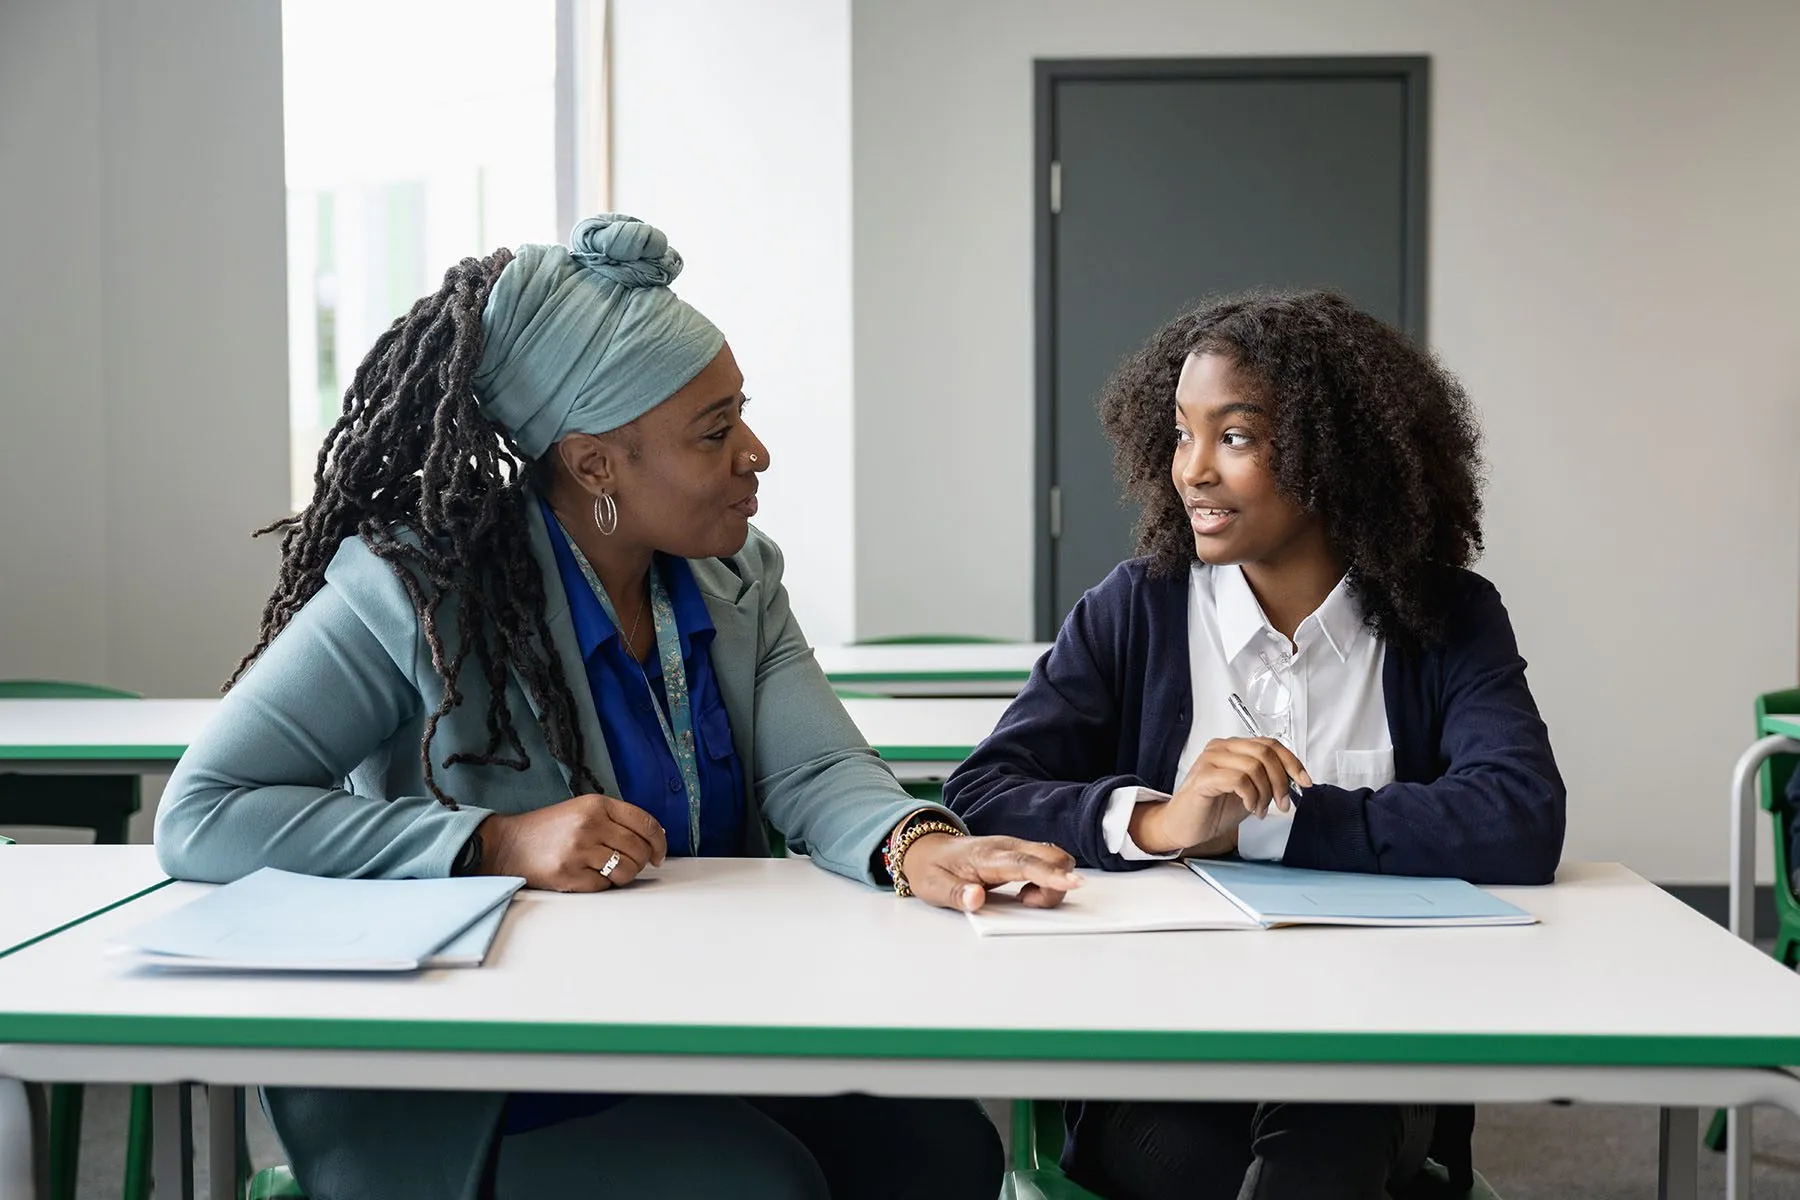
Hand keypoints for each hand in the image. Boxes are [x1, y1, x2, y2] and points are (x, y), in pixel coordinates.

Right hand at [478, 794, 667, 891]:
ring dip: (624, 875)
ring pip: (626, 870)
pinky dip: (602, 884)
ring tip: (608, 871)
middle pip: (639, 849)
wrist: (507, 845)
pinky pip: (604, 885)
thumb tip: (655, 837)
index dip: (659, 842)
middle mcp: (589, 824)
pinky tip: (587, 875)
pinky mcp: (569, 874)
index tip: (659, 854)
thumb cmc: (549, 829)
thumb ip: (616, 819)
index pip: (645, 823)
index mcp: (596, 804)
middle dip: (641, 861)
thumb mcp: (582, 810)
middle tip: (629, 864)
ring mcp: (579, 850)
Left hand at [898, 834, 1083, 912]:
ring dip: (1052, 883)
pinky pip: (1047, 863)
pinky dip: (1048, 880)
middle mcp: (1007, 846)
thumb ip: (955, 894)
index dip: (1050, 875)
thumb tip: (975, 899)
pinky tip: (1026, 893)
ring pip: (1054, 858)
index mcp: (988, 856)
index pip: (1025, 863)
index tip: (1073, 883)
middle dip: (1057, 883)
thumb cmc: (931, 868)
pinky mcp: (1020, 854)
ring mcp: (1016, 848)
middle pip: (1052, 855)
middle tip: (1027, 903)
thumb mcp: (933, 887)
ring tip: (1023, 899)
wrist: (926, 848)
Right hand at [1129, 737, 1311, 855]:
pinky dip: (1251, 797)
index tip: (1304, 782)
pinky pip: (1239, 780)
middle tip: (1282, 803)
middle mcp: (1221, 748)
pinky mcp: (1203, 778)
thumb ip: (1267, 780)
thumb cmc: (1213, 809)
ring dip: (1265, 793)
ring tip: (1259, 809)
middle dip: (1282, 781)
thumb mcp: (1249, 792)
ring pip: (1254, 766)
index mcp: (1233, 747)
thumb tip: (1296, 780)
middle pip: (1265, 752)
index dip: (1292, 762)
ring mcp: (1210, 760)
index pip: (1271, 744)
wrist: (1183, 826)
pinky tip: (1249, 808)